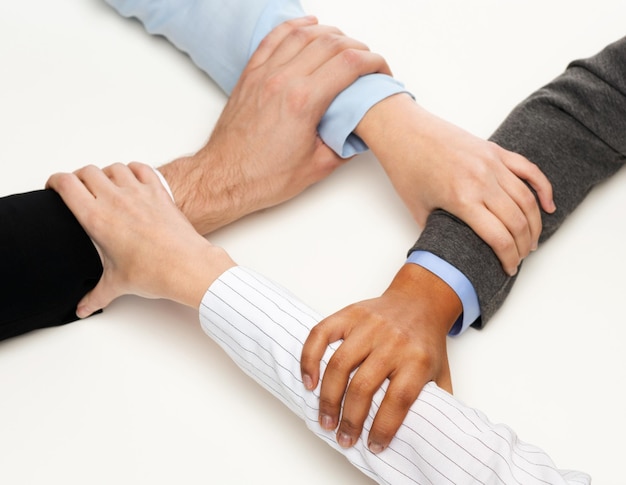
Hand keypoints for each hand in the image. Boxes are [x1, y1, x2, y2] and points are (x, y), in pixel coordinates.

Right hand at [46, 162, 234, 316]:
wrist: (187, 266)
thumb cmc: (155, 271)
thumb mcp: (117, 284)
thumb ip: (96, 295)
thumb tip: (84, 307)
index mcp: (96, 218)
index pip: (66, 185)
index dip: (55, 182)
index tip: (54, 188)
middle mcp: (115, 199)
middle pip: (87, 172)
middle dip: (79, 178)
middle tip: (79, 190)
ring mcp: (139, 192)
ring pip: (114, 168)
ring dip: (106, 173)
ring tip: (106, 186)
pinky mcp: (159, 192)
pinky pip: (142, 169)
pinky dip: (133, 170)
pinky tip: (133, 180)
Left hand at [160, 16, 390, 233]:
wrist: (225, 178)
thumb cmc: (263, 176)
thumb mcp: (317, 168)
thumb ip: (343, 146)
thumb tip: (357, 132)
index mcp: (304, 102)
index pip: (349, 64)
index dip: (373, 62)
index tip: (381, 70)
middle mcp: (283, 80)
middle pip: (330, 44)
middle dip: (357, 47)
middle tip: (367, 61)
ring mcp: (264, 74)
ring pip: (302, 34)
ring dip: (329, 33)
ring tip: (344, 42)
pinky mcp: (250, 75)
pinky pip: (273, 38)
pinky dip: (293, 26)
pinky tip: (307, 24)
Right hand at [300, 264, 459, 452]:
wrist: (419, 300)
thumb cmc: (425, 341)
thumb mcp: (441, 372)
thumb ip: (436, 402)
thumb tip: (426, 436)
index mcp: (417, 359)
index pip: (398, 400)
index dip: (383, 427)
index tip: (374, 446)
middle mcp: (392, 341)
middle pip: (363, 386)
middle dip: (349, 419)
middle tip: (344, 438)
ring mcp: (368, 325)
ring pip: (339, 365)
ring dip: (328, 398)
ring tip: (326, 420)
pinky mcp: (349, 314)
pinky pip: (321, 335)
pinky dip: (309, 359)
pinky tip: (309, 382)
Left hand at [355, 94, 555, 275]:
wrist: (404, 132)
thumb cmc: (407, 170)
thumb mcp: (418, 210)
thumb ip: (437, 232)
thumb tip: (448, 251)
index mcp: (462, 199)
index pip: (499, 238)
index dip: (509, 258)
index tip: (509, 268)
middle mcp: (482, 181)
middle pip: (518, 221)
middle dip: (524, 245)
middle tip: (521, 256)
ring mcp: (492, 163)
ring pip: (527, 198)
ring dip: (534, 223)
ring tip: (532, 239)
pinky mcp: (495, 150)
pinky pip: (528, 170)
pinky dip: (543, 188)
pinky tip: (548, 205)